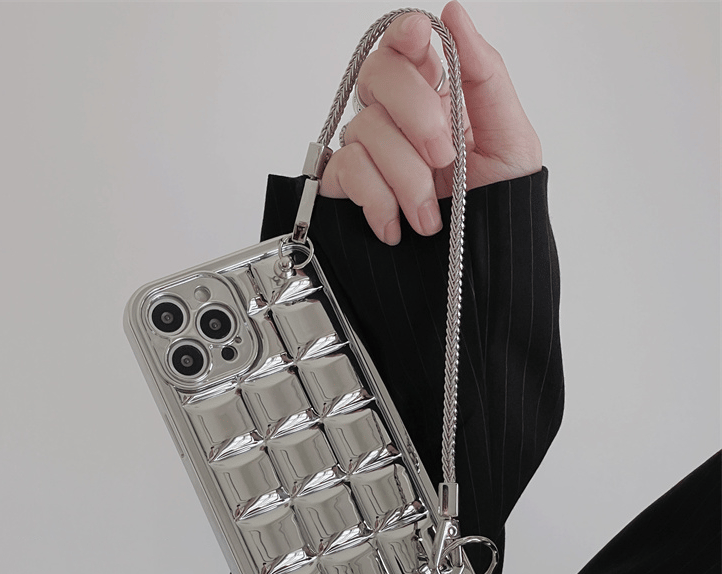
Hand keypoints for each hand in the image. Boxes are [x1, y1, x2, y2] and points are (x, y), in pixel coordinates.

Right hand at [319, 1, 541, 244]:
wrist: (478, 264)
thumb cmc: (499, 202)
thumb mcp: (511, 138)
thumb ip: (485, 73)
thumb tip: (454, 13)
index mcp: (437, 93)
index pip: (406, 42)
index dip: (406, 33)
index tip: (420, 40)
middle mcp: (397, 116)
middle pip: (378, 75)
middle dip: (416, 117)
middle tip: (445, 159)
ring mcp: (370, 151)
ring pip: (365, 130)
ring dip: (405, 177)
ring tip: (429, 217)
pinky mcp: (349, 185)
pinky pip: (346, 170)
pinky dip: (375, 200)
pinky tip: (397, 225)